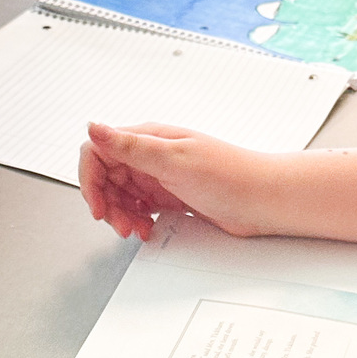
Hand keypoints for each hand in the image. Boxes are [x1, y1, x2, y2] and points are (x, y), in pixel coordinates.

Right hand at [78, 122, 277, 240]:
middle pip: (109, 177)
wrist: (265, 200)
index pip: (100, 152)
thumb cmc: (230, 175)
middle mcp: (153, 156)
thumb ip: (132, 147)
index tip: (98, 206)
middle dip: (108, 203)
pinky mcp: (175, 197)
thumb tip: (94, 127)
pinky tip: (148, 230)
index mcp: (149, 139)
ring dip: (122, 215)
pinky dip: (139, 220)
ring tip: (137, 231)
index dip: (91, 180)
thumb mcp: (175, 160)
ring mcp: (164, 177)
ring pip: (124, 195)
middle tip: (121, 226)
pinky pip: (144, 208)